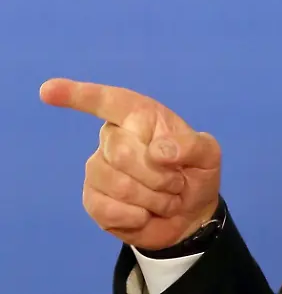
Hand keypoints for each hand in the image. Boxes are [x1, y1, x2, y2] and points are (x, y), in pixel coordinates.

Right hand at [40, 78, 221, 249]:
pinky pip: (109, 209)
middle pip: (122, 152)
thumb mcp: (209, 155)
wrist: (190, 214)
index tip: (48, 90)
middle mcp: (113, 138)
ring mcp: (98, 169)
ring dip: (154, 198)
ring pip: (117, 183)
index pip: (107, 101)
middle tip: (177, 183)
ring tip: (166, 198)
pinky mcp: (92, 200)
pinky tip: (146, 214)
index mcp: (140, 117)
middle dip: (159, 175)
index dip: (78, 95)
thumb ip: (192, 145)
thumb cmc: (196, 173)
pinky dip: (138, 216)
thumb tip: (158, 150)